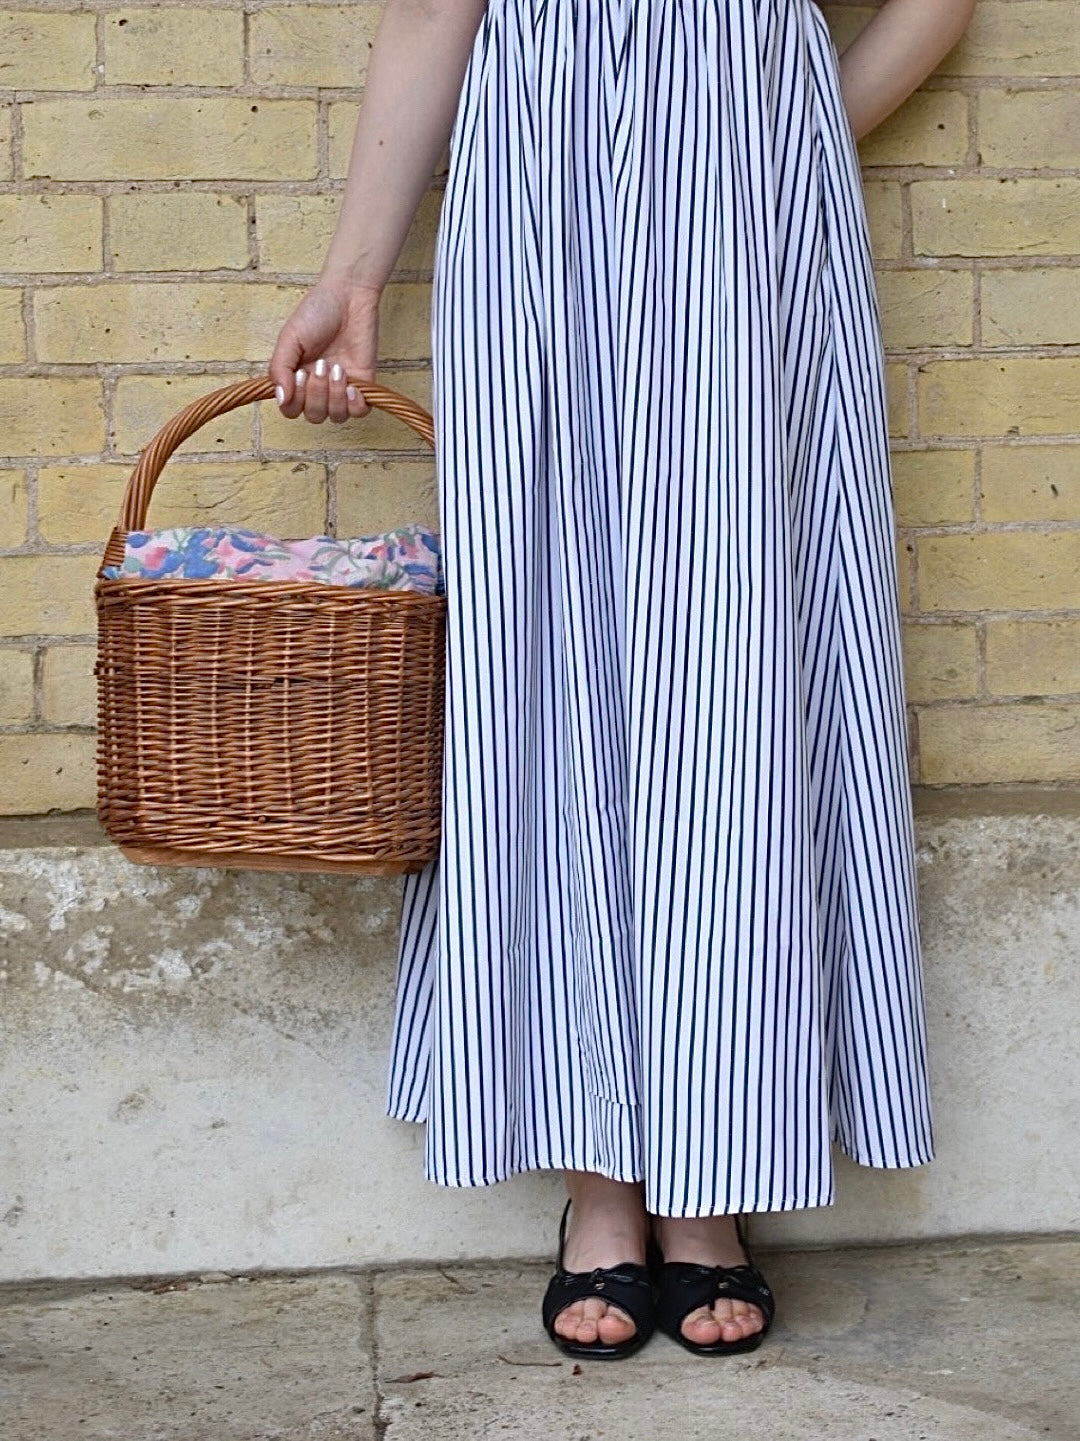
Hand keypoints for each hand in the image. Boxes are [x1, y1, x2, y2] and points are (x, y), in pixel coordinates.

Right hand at [269, 277, 380, 422]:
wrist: (348, 297)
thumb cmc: (316, 313)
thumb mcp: (289, 338)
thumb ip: (279, 369)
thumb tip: (281, 398)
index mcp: (296, 378)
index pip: (291, 410)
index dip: (295, 402)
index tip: (300, 375)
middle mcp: (318, 387)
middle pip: (314, 416)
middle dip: (316, 395)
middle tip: (321, 364)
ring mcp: (341, 388)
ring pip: (336, 416)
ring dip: (335, 397)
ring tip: (337, 369)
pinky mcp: (364, 385)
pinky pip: (360, 412)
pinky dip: (354, 404)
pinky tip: (352, 385)